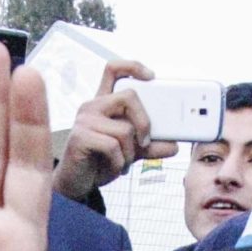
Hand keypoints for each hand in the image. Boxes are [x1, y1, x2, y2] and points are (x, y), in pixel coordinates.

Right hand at [53, 60, 174, 204]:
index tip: (152, 76)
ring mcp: (84, 120)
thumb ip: (150, 146)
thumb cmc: (100, 162)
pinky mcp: (80, 137)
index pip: (114, 70)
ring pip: (125, 128)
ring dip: (131, 153)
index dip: (133, 66)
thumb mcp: (130, 152)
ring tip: (122, 162)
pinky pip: (113, 146)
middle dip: (145, 122)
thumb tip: (174, 145)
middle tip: (145, 142)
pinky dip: (119, 162)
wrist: (77, 184)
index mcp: (104, 104)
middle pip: (129, 96)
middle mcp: (93, 106)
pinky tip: (113, 168)